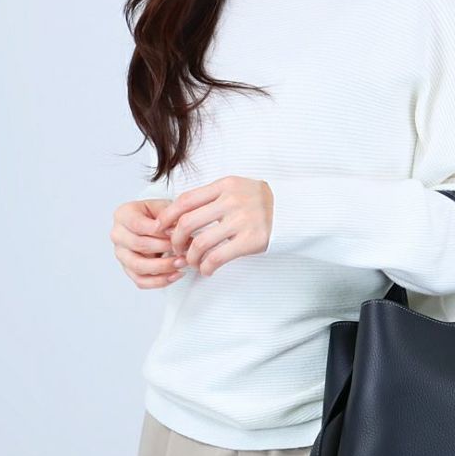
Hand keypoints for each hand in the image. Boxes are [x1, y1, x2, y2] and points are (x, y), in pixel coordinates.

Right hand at [111, 197, 186, 288]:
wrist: (157, 226)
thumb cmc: (159, 216)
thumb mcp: (165, 209)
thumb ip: (168, 218)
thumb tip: (173, 232)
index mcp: (123, 215)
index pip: (137, 224)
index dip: (158, 231)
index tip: (175, 233)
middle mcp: (118, 235)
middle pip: (138, 245)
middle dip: (164, 248)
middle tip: (183, 248)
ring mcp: (121, 254)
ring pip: (138, 266)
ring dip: (163, 267)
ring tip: (181, 263)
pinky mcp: (128, 270)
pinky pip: (141, 281)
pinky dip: (160, 281)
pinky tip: (176, 274)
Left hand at [152, 175, 272, 276]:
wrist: (293, 210)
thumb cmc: (260, 202)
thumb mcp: (237, 188)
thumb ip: (212, 197)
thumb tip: (179, 213)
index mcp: (225, 185)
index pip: (186, 200)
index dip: (168, 216)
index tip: (160, 228)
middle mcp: (232, 200)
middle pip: (188, 222)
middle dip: (176, 240)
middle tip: (176, 249)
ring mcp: (242, 220)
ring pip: (201, 243)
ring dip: (190, 257)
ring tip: (192, 262)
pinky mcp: (251, 240)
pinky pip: (218, 257)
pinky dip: (207, 267)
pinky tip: (207, 270)